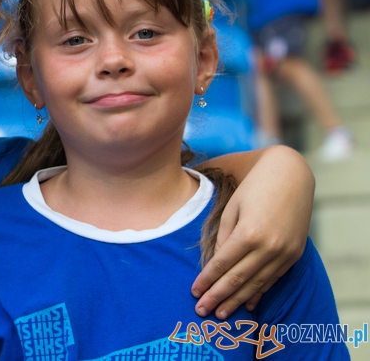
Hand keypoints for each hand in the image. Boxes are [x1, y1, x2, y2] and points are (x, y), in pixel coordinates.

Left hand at [191, 146, 313, 318]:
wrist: (291, 176)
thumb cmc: (253, 188)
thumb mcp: (232, 209)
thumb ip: (224, 238)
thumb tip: (216, 266)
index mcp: (248, 233)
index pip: (222, 264)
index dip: (207, 280)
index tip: (194, 292)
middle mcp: (269, 246)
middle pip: (238, 279)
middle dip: (218, 297)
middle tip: (202, 311)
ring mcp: (285, 252)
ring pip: (256, 284)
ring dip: (237, 300)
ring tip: (221, 313)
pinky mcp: (295, 254)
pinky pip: (273, 279)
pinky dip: (259, 292)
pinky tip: (247, 303)